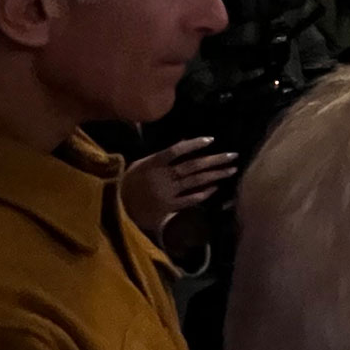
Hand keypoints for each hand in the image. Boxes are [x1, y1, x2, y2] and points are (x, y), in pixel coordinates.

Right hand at [121, 138, 235, 236]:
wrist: (116, 209)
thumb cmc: (128, 183)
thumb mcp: (141, 164)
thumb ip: (162, 155)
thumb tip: (184, 141)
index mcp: (153, 163)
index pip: (175, 150)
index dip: (193, 144)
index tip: (211, 140)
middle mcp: (162, 177)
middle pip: (192, 166)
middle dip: (215, 160)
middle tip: (233, 155)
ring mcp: (166, 192)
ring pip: (195, 182)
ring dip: (215, 175)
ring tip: (231, 169)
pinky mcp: (168, 207)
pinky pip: (190, 199)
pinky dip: (203, 193)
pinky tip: (215, 188)